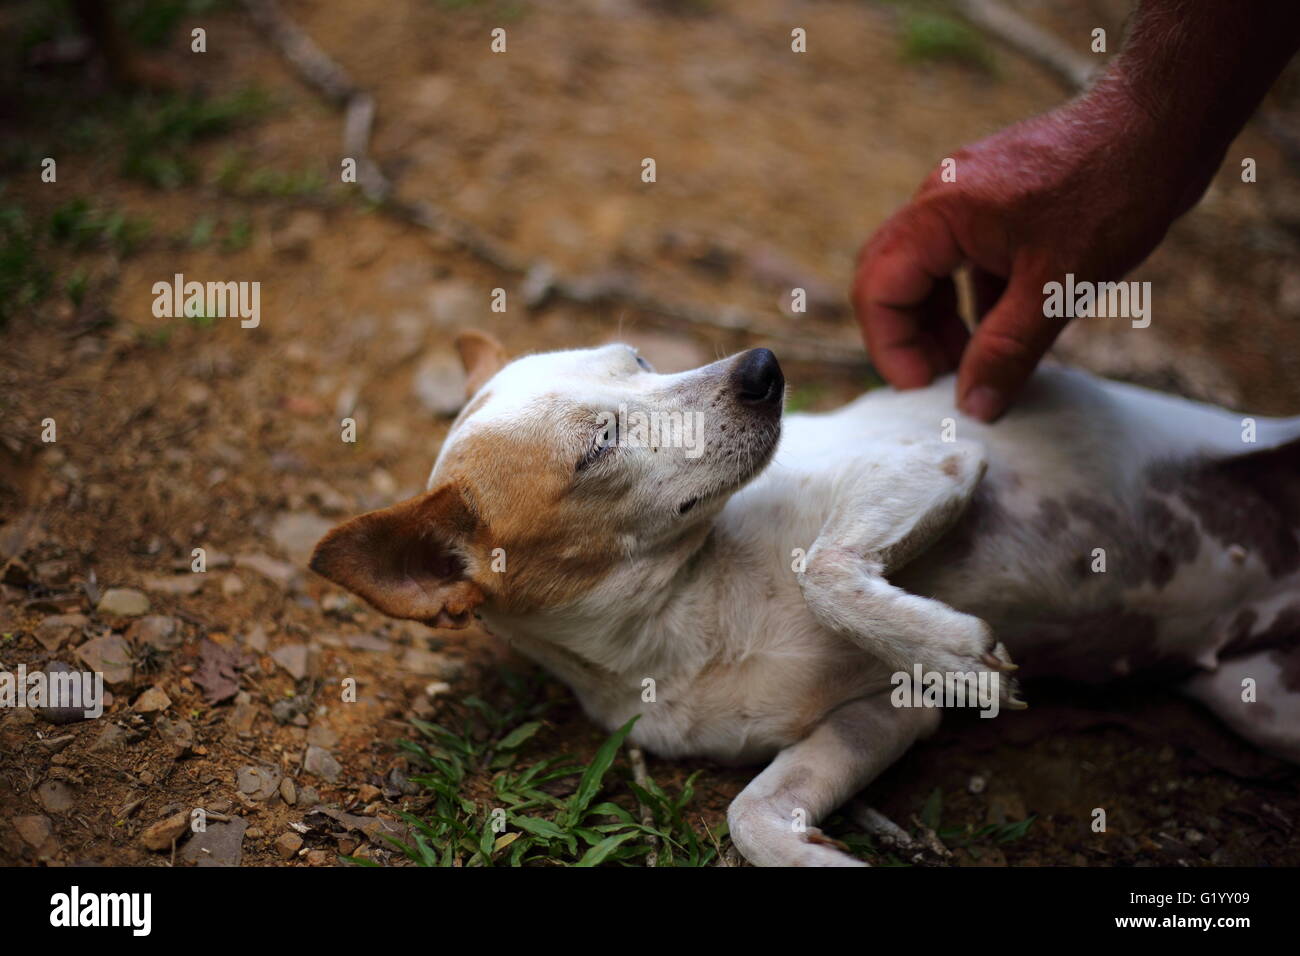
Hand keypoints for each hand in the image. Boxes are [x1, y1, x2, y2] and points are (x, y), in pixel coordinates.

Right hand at [852, 86, 1196, 421]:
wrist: (1164, 123)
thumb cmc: (1113, 192)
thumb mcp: (1057, 287)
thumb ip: (1007, 351)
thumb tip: (974, 408)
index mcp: (939, 214)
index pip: (877, 290)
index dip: (893, 348)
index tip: (930, 389)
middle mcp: (939, 199)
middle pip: (889, 280)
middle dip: (910, 337)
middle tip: (949, 379)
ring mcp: (965, 196)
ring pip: (924, 271)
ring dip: (940, 322)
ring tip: (979, 361)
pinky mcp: (993, 201)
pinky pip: (960, 257)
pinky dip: (971, 299)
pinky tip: (1007, 329)